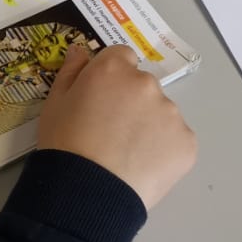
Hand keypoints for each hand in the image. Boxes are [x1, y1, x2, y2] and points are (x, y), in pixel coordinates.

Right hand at [36, 45, 195, 211]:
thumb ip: (71, 71)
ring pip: (160, 113)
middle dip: (130, 102)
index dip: (110, 77)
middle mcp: (147, 84)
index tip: (100, 100)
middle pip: (142, 86)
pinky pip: (174, 140)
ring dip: (148, 126)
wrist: (87, 190)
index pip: (121, 57)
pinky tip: (142, 166)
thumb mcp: (54, 103)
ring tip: (126, 155)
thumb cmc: (64, 143)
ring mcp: (171, 113)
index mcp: (114, 69)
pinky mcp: (187, 142)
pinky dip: (162, 150)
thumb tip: (81, 50)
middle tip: (110, 132)